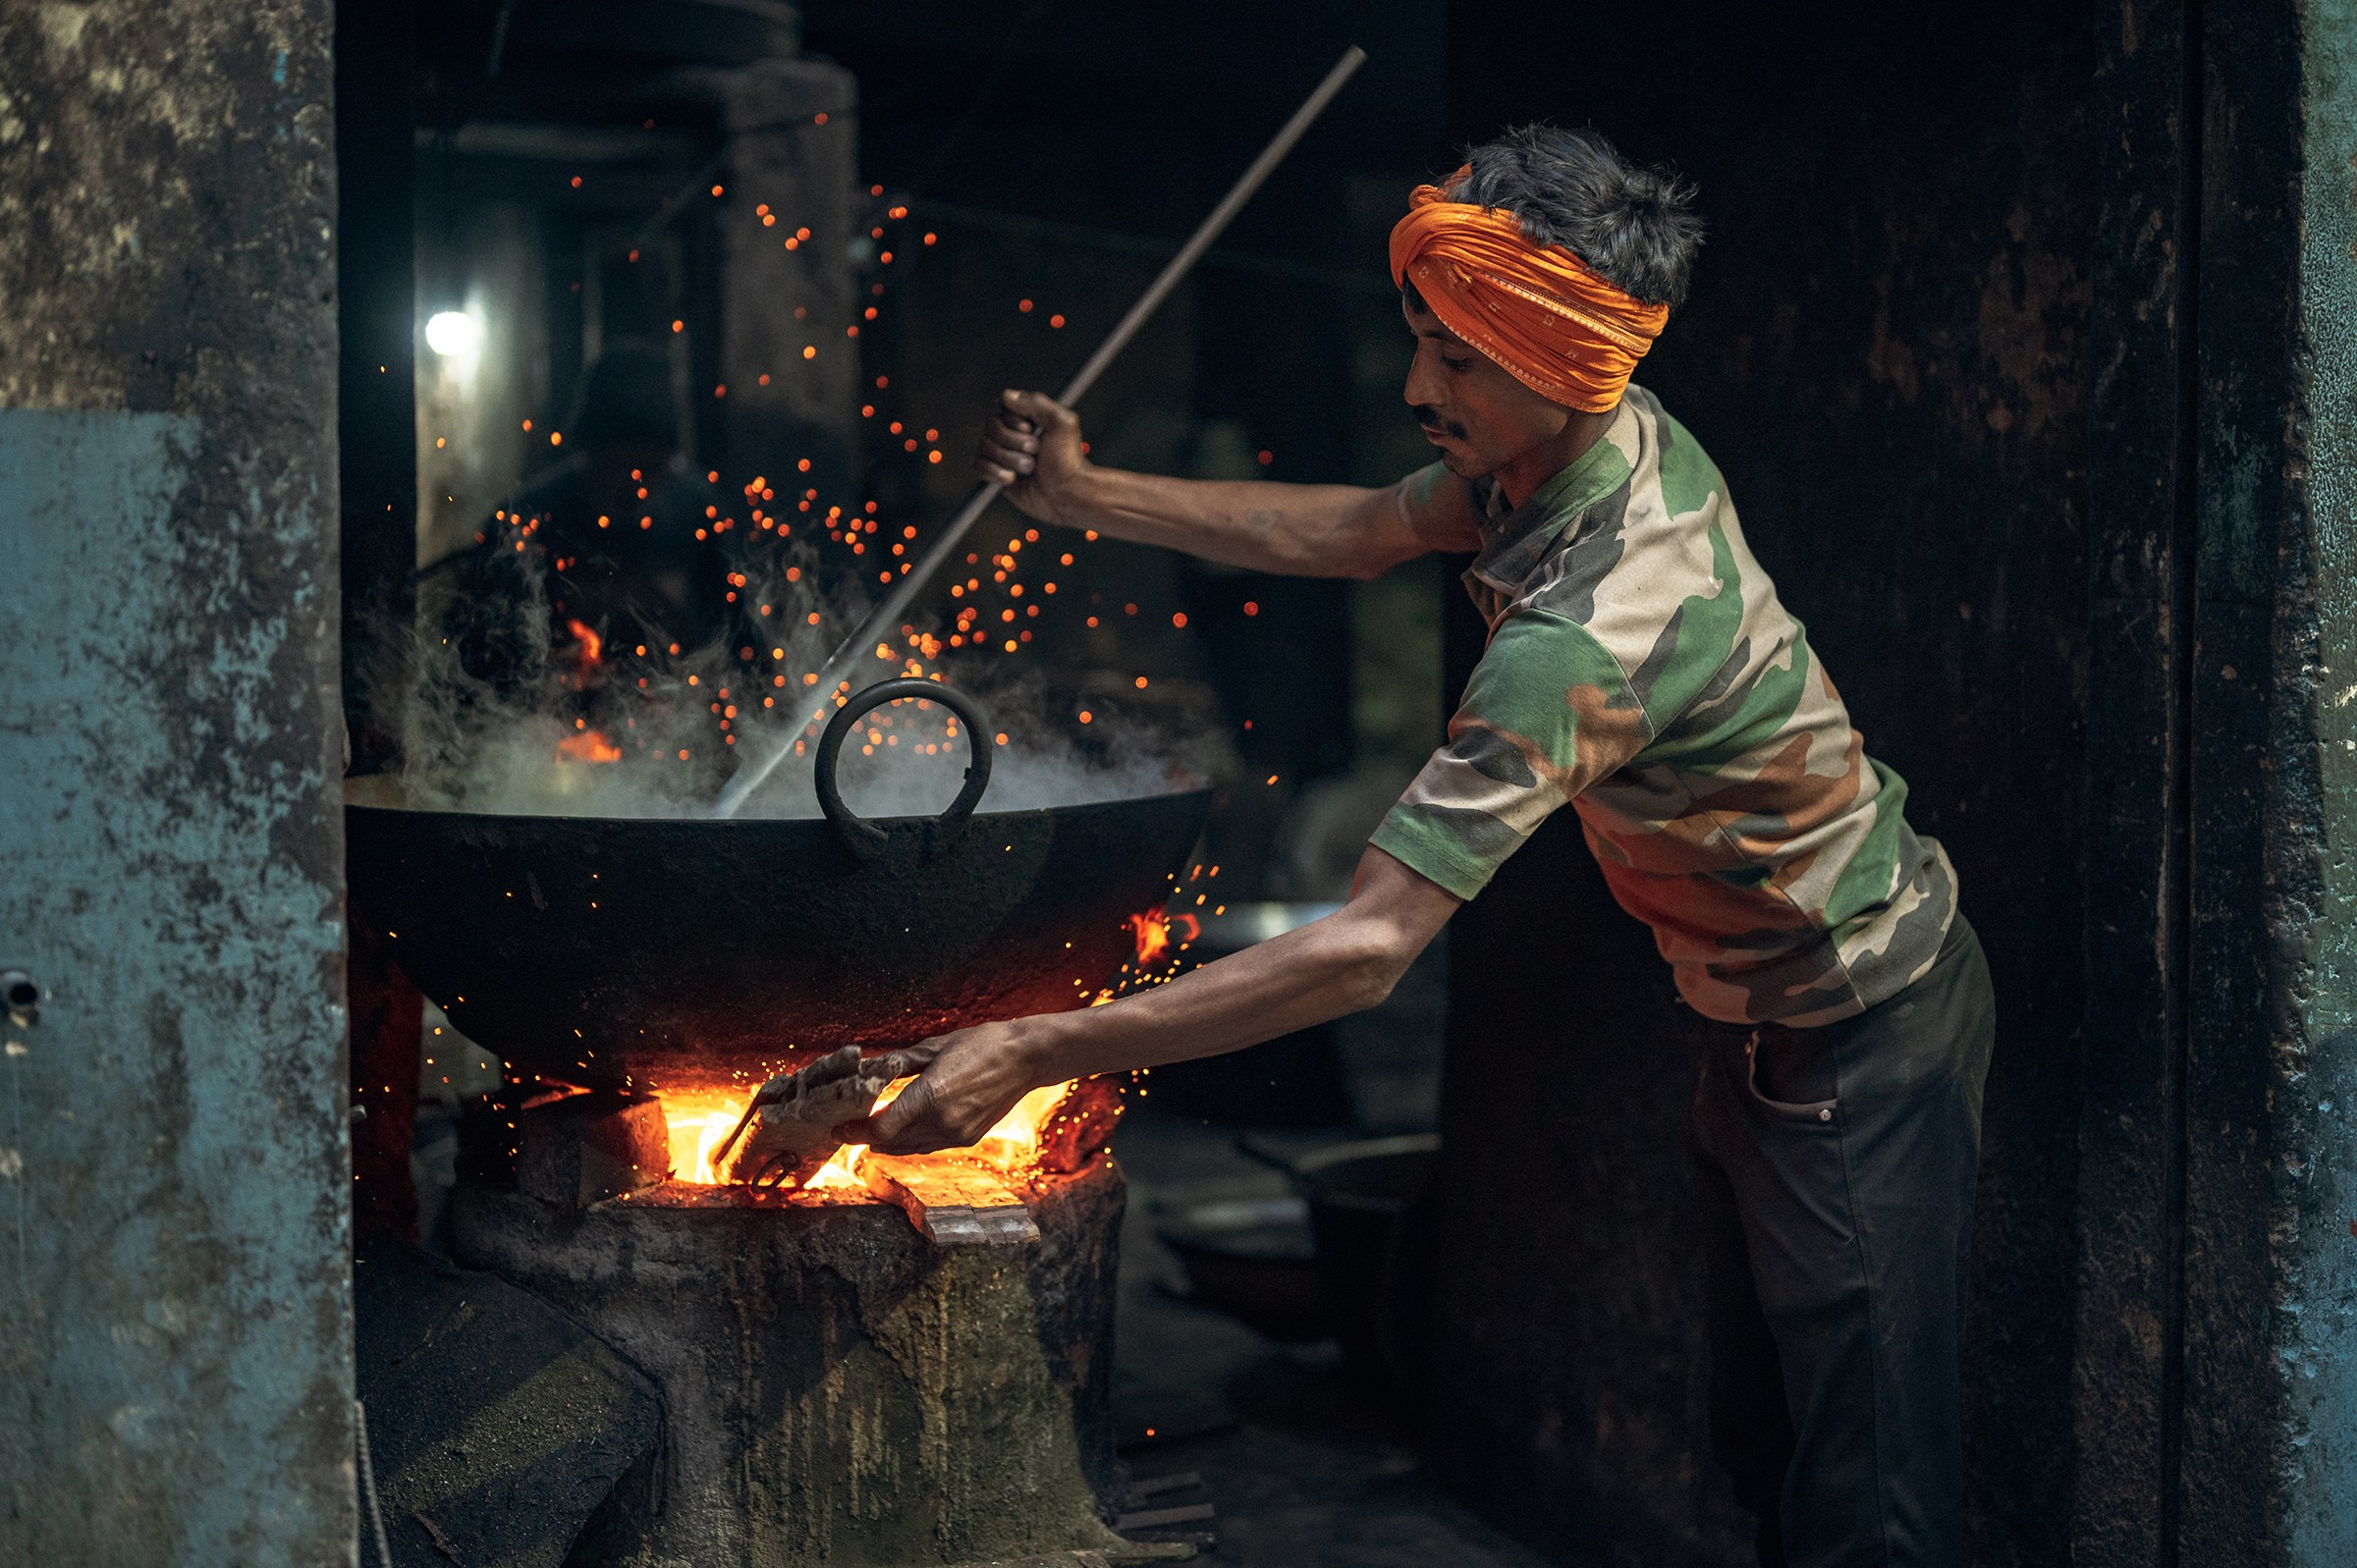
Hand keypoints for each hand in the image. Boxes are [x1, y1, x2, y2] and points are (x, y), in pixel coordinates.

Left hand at [842, 1020, 1041, 1155]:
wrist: (1025, 1058)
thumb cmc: (980, 1044)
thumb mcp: (934, 1047)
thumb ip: (899, 1065)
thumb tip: (870, 1071)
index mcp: (930, 1096)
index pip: (880, 1128)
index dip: (855, 1131)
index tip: (838, 1126)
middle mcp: (942, 1122)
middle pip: (890, 1143)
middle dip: (865, 1137)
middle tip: (846, 1129)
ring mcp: (956, 1134)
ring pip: (908, 1148)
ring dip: (886, 1142)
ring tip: (868, 1131)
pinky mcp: (966, 1139)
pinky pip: (927, 1145)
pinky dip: (909, 1140)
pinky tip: (901, 1129)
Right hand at [974, 389, 1086, 524]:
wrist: (1066, 494)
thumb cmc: (1068, 460)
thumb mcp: (1062, 423)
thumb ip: (1037, 403)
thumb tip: (1007, 396)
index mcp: (1027, 418)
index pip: (1001, 407)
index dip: (1012, 420)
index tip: (1031, 429)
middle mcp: (1012, 433)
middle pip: (990, 427)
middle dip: (1013, 441)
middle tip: (1035, 452)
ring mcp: (1002, 453)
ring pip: (984, 446)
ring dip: (1009, 459)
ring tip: (1030, 468)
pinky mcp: (996, 473)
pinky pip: (977, 465)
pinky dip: (993, 471)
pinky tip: (1011, 479)